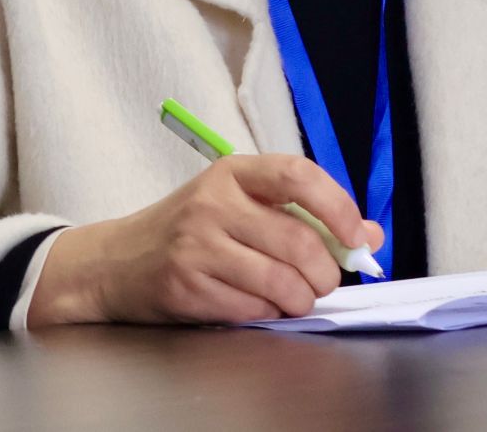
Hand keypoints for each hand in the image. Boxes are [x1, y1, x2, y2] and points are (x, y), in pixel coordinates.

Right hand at [27, 154, 381, 326]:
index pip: (298, 175)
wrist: (116, 261)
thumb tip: (370, 236)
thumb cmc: (189, 230)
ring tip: (296, 298)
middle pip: (298, 240)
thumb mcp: (242, 206)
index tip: (358, 239)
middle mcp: (214, 202)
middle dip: (325, 273)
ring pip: (280, 281)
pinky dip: (268, 313)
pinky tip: (259, 305)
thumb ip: (305, 216)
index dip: (339, 207)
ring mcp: (197, 244)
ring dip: (301, 299)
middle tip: (324, 282)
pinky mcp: (186, 284)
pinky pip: (252, 307)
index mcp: (233, 172)